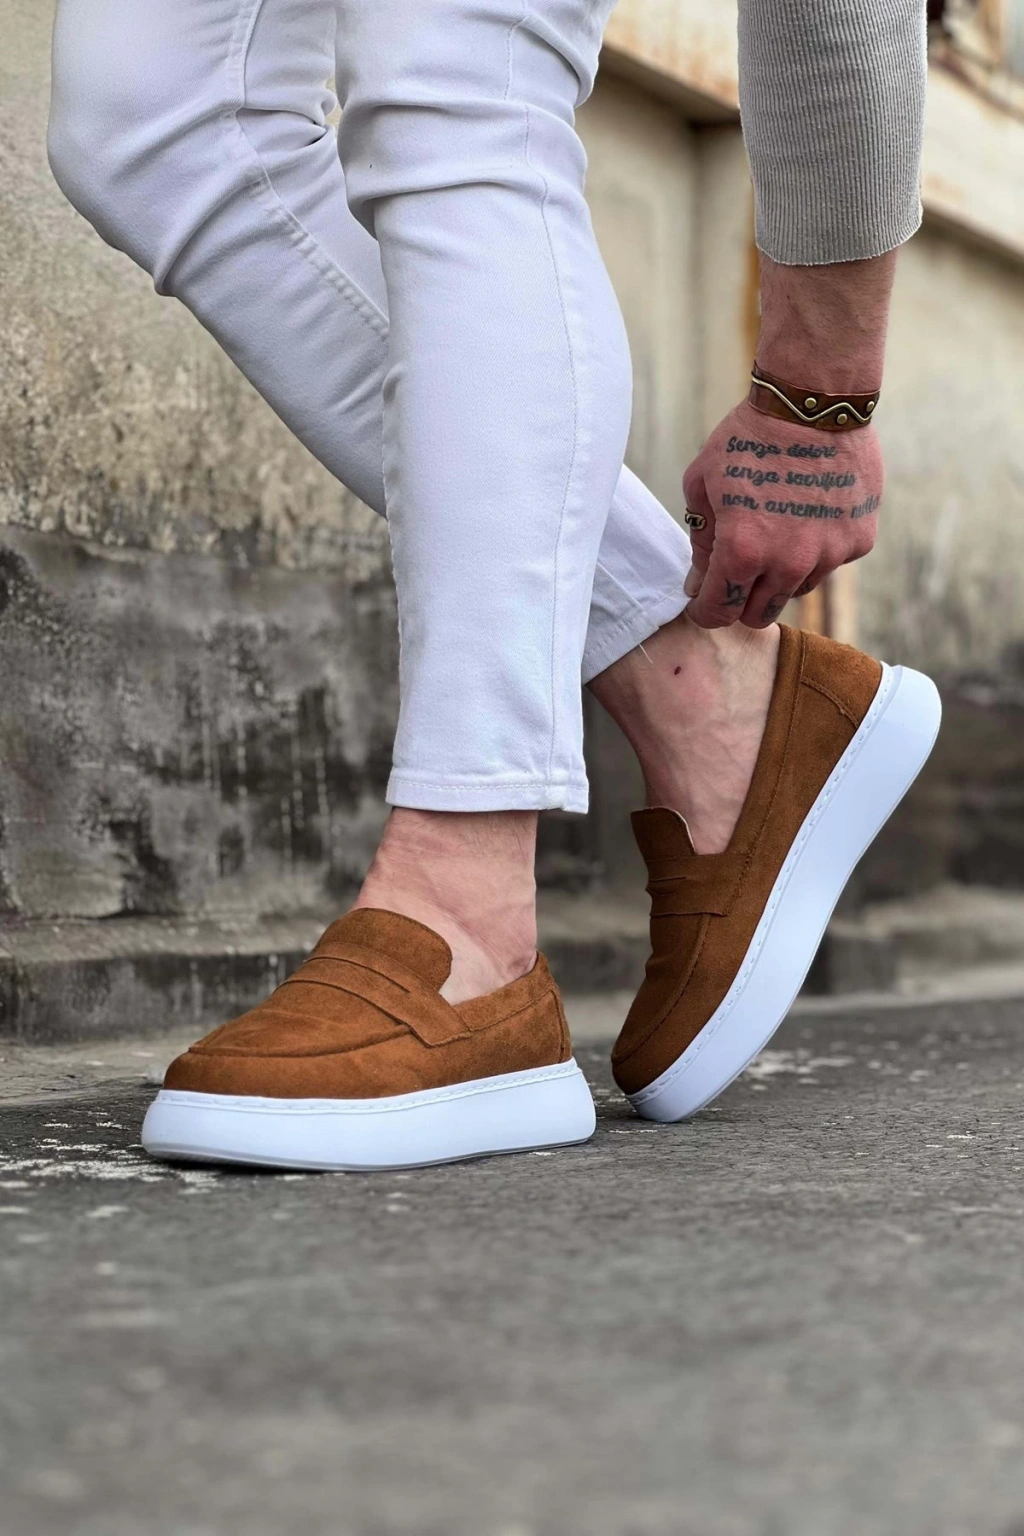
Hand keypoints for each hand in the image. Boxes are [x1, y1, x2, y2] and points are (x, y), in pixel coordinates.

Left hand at [681, 398, 881, 628]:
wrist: (814, 402)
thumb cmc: (750, 438)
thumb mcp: (703, 484)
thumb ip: (701, 541)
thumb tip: (698, 585)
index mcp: (743, 551)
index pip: (718, 613)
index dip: (705, 610)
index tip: (704, 600)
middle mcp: (789, 562)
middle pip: (759, 614)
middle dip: (742, 600)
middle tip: (738, 571)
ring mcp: (829, 554)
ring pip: (796, 590)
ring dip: (781, 574)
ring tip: (778, 528)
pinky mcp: (859, 541)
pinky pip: (830, 562)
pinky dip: (817, 549)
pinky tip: (810, 511)